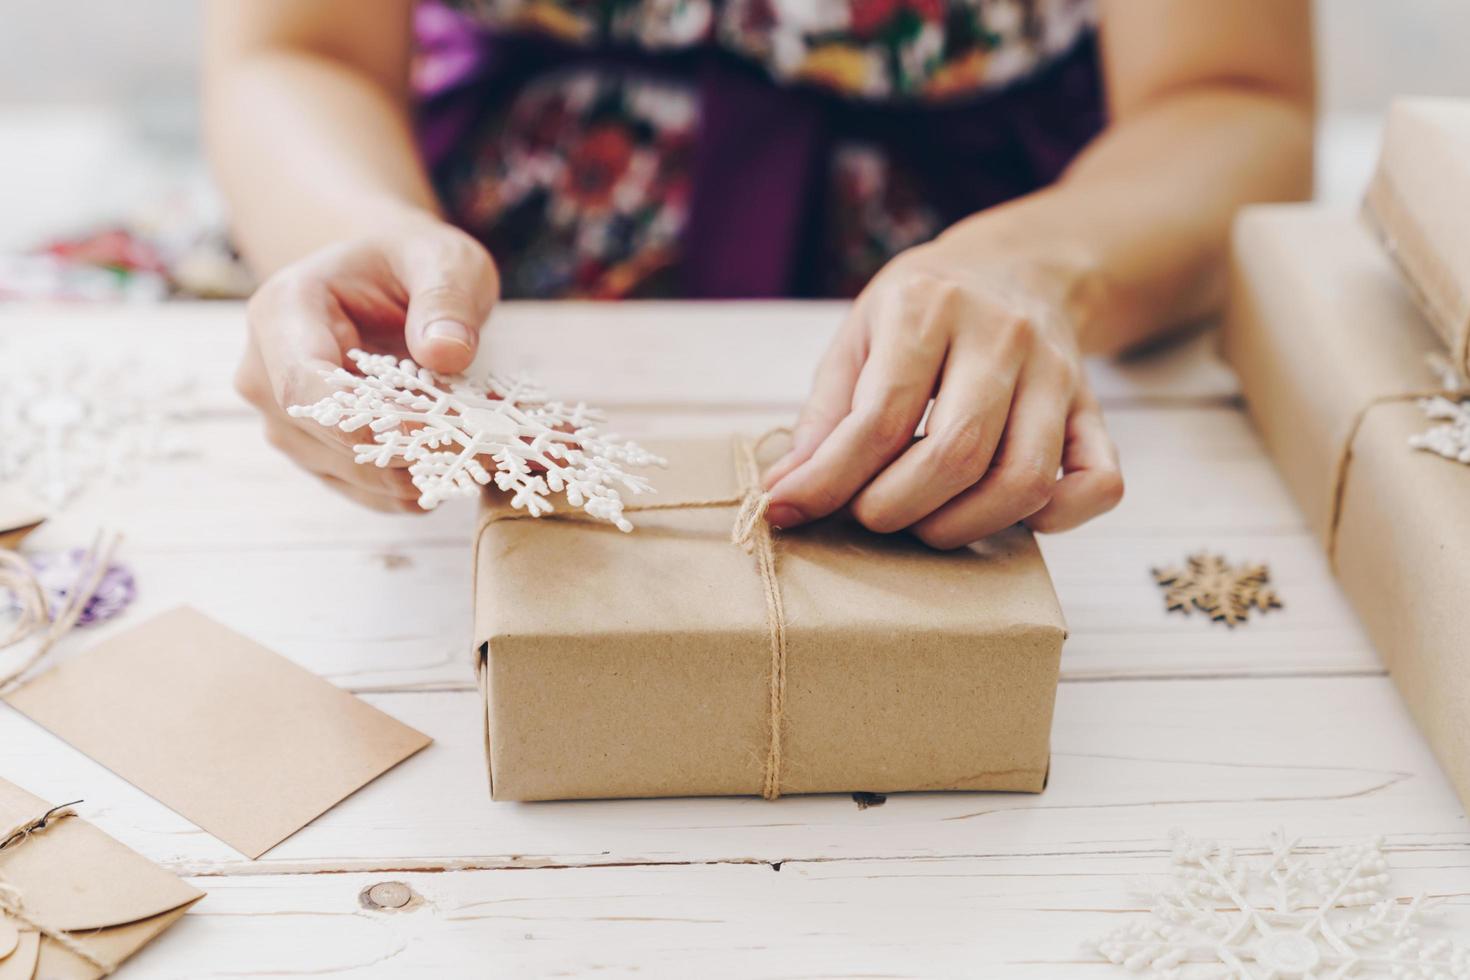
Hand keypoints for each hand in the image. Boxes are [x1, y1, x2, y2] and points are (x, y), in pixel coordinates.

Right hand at [236, 218, 498, 511]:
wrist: (384, 280)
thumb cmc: (410, 263)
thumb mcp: (441, 260)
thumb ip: (445, 298)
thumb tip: (446, 351)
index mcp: (283, 311)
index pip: (306, 384)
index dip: (370, 418)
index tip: (439, 431)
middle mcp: (265, 369)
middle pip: (325, 437)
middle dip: (406, 451)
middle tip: (485, 451)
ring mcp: (283, 417)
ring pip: (346, 472)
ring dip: (415, 474)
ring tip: (481, 457)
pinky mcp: (313, 450)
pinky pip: (361, 488)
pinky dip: (412, 487)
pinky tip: (457, 470)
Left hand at [762, 243, 1122, 547]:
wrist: (1018, 265)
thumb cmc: (923, 310)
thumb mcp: (859, 336)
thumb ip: (823, 416)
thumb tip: (785, 493)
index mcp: (930, 307)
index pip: (881, 417)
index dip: (829, 479)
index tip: (789, 511)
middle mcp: (1003, 335)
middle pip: (956, 454)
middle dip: (895, 509)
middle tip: (868, 516)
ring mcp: (1058, 373)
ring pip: (1025, 479)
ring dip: (963, 526)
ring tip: (924, 523)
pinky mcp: (1093, 407)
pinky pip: (1099, 482)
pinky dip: (1057, 519)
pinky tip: (1007, 517)